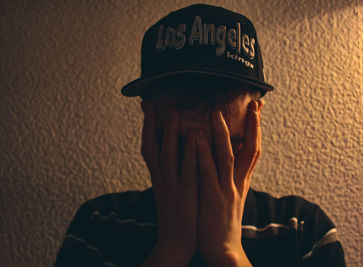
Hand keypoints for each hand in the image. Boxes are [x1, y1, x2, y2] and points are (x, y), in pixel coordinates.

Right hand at [140, 101, 197, 265]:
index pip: (149, 148)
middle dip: (151, 125)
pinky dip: (190, 153)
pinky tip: (195, 137)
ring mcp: (173, 187)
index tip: (147, 107)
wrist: (175, 244)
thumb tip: (175, 153)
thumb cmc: (177, 214)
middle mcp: (162, 180)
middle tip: (152, 102)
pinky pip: (188, 171)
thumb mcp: (171, 190)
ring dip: (170, 133)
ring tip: (174, 112)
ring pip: (168, 156)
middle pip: (152, 148)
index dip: (147, 127)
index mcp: (159, 178)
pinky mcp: (186, 195)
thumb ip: (173, 171)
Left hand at [197, 101, 260, 265]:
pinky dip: (204, 154)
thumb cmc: (224, 221)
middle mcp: (238, 182)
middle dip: (252, 126)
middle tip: (253, 104)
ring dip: (222, 135)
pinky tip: (197, 139)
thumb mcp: (233, 195)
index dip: (257, 129)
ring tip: (215, 114)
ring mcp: (226, 190)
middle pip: (250, 149)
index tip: (258, 109)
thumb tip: (233, 157)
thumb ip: (233, 175)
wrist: (224, 249)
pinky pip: (208, 173)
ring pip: (227, 157)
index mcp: (242, 181)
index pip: (254, 150)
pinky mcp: (212, 198)